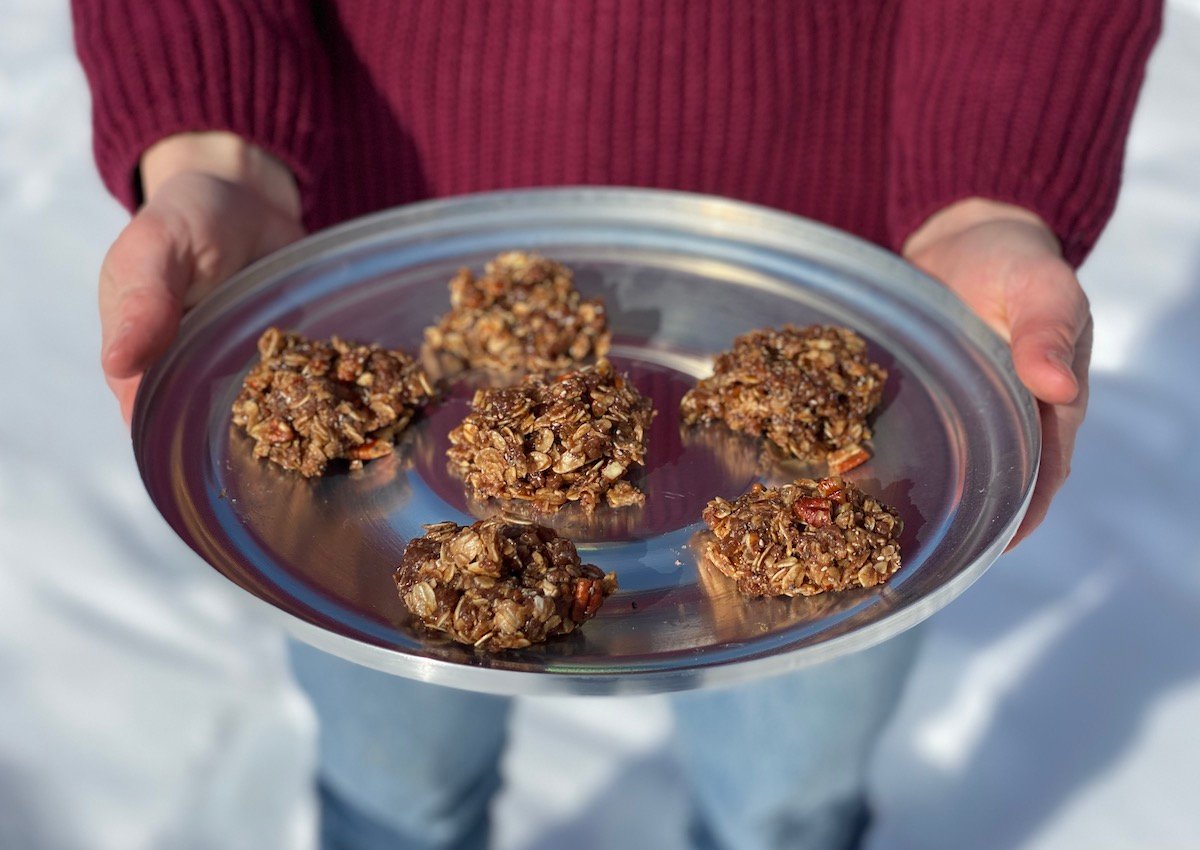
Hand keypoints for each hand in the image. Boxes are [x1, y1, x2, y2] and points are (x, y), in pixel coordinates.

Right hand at [99, 132, 304, 422]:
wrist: (243, 197)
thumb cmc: (185, 219)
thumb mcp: (155, 250)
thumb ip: (142, 303)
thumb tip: (119, 364)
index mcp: (141, 364)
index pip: (154, 423)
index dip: (181, 440)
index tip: (218, 447)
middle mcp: (189, 378)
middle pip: (211, 430)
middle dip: (245, 439)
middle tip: (284, 442)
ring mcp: (239, 373)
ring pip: (260, 419)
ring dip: (290, 426)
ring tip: (323, 435)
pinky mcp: (282, 362)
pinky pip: (300, 391)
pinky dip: (320, 397)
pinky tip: (346, 405)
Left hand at [903, 198, 1090, 548]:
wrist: (967, 236)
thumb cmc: (1017, 262)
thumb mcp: (1041, 286)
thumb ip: (1047, 330)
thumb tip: (1059, 386)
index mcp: (1048, 408)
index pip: (1041, 477)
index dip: (1019, 516)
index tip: (989, 546)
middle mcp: (1005, 420)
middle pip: (990, 484)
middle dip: (960, 518)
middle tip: (918, 549)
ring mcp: (960, 412)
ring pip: (945, 466)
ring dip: (917, 495)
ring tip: (874, 530)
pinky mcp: (921, 398)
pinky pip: (905, 435)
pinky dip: (884, 455)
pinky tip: (847, 475)